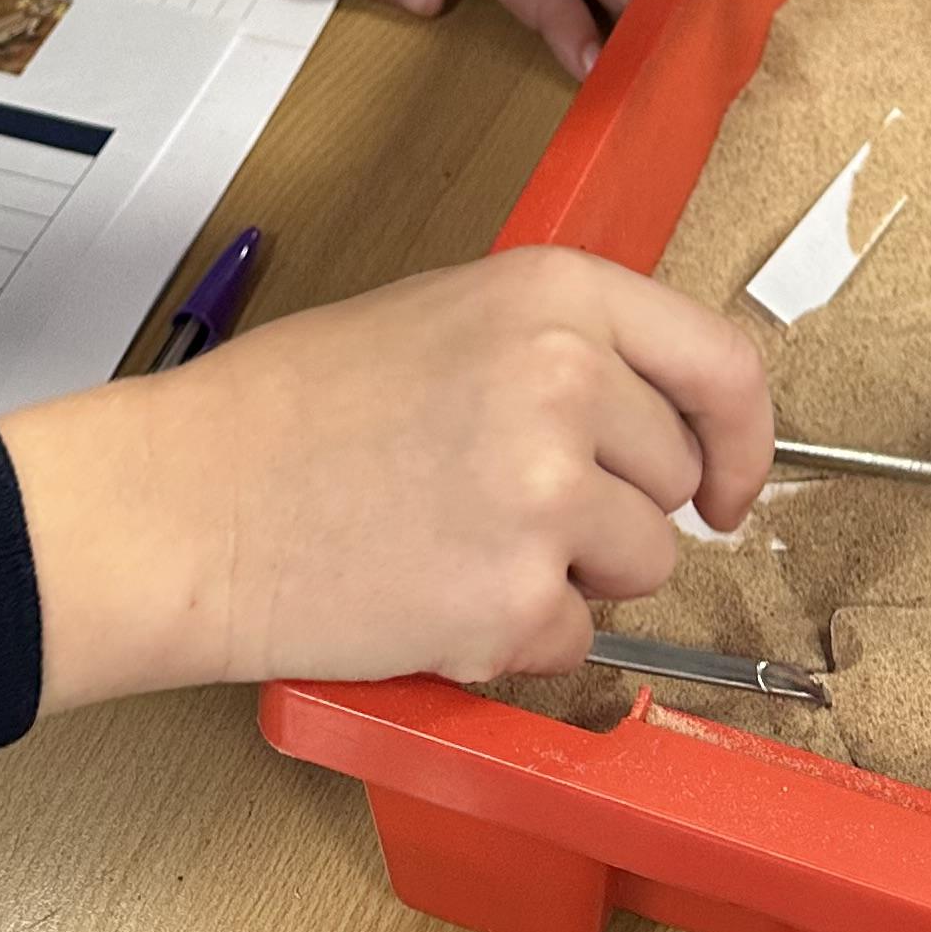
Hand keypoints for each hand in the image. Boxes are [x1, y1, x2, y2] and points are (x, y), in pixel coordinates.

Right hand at [0, 247, 770, 707]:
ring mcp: (546, 493)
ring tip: (458, 541)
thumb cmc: (294, 408)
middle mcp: (567, 380)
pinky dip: (518, 638)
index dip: (739, 440)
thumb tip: (656, 418)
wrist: (191, 501)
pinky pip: (574, 638)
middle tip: (502, 504)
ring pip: (640, 567)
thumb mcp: (446, 314)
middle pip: (674, 482)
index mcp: (555, 293)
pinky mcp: (514, 599)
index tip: (724, 487)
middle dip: (612, 511)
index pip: (723, 364)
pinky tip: (433, 594)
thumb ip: (561, 348)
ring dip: (570, 575)